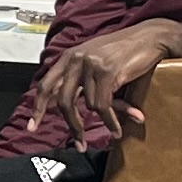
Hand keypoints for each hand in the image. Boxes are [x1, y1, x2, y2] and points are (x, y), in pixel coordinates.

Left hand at [31, 20, 181, 141]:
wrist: (150, 37)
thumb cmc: (125, 52)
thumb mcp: (96, 62)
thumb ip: (81, 81)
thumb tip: (74, 111)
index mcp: (68, 57)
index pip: (45, 85)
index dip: (37, 108)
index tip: (31, 127)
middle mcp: (75, 59)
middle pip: (63, 101)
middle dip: (72, 125)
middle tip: (79, 144)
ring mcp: (90, 64)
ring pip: (88, 106)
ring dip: (103, 123)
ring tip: (115, 131)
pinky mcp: (107, 72)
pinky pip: (103, 105)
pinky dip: (110, 121)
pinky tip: (117, 130)